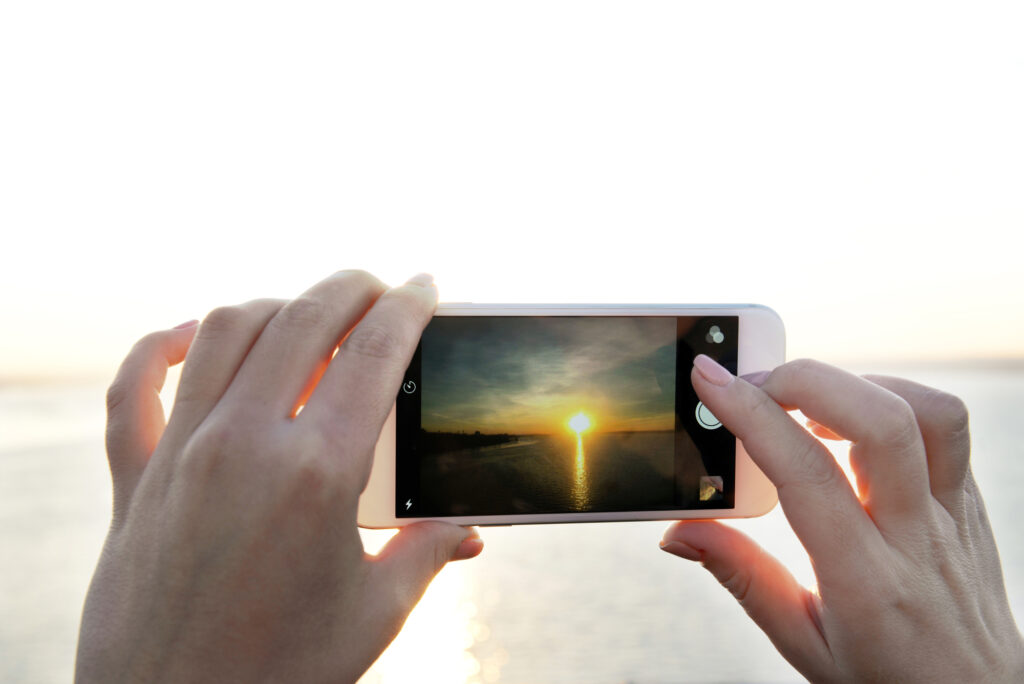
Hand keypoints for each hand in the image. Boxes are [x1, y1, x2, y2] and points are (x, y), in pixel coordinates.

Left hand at [75, 270, 481, 683]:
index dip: (409, 307)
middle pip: (304, 318)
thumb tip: (469, 530)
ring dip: (275, 303)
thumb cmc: (282, 672)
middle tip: (378, 286)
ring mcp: (181, 454)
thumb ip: (428, 551)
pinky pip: (133, 385)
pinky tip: (191, 336)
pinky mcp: (134, 477)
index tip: (426, 286)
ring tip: (307, 312)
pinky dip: (161, 346)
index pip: (376, 352)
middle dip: (351, 287)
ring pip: (225, 330)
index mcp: (318, 474)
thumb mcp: (375, 610)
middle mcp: (244, 445)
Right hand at [661, 357, 1023, 682]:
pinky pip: (946, 425)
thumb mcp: (803, 643)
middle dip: (807, 379)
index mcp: (865, 581)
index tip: (710, 381)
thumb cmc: (889, 678)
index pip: (806, 473)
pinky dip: (893, 400)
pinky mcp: (971, 501)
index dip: (751, 415)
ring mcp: (954, 514)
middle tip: (756, 383)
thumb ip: (743, 577)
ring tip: (809, 403)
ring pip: (930, 411)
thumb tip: (679, 532)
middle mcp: (917, 537)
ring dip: (859, 385)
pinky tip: (851, 423)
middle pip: (882, 421)